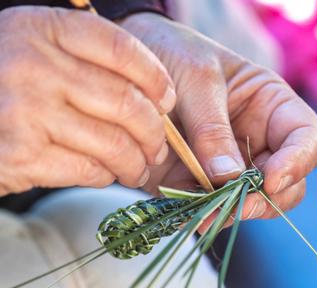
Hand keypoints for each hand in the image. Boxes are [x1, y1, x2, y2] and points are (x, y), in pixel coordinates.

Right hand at [0, 7, 175, 195]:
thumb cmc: (10, 85)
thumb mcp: (41, 53)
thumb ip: (89, 63)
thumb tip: (157, 99)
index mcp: (44, 29)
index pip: (121, 48)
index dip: (156, 77)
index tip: (167, 99)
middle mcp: (34, 64)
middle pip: (125, 102)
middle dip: (154, 133)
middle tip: (158, 147)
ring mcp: (25, 110)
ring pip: (113, 143)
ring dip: (135, 162)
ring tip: (138, 168)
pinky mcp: (21, 155)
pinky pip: (88, 170)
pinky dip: (106, 176)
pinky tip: (106, 174)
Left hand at [122, 14, 316, 230]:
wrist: (133, 70)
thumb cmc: (175, 56)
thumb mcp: (196, 80)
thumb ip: (212, 128)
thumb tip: (228, 177)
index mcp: (270, 107)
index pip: (305, 138)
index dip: (298, 162)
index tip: (272, 179)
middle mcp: (256, 141)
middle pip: (286, 183)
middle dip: (264, 199)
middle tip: (236, 205)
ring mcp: (229, 166)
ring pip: (250, 203)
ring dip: (231, 213)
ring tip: (204, 215)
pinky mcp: (199, 182)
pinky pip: (211, 209)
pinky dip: (203, 217)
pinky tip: (187, 216)